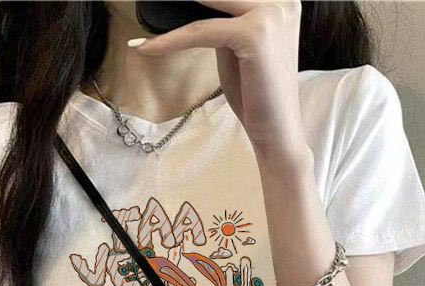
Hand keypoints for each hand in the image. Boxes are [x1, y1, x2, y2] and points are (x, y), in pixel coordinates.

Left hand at [130, 0, 306, 155]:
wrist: (277, 133)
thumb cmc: (256, 95)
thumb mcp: (237, 48)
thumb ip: (221, 22)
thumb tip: (191, 7)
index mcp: (279, 0)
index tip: (167, 2)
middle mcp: (280, 0)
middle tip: (155, 2)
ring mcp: (271, 13)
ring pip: (206, 4)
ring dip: (172, 8)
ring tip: (144, 22)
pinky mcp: (255, 33)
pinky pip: (200, 31)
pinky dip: (171, 40)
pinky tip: (147, 48)